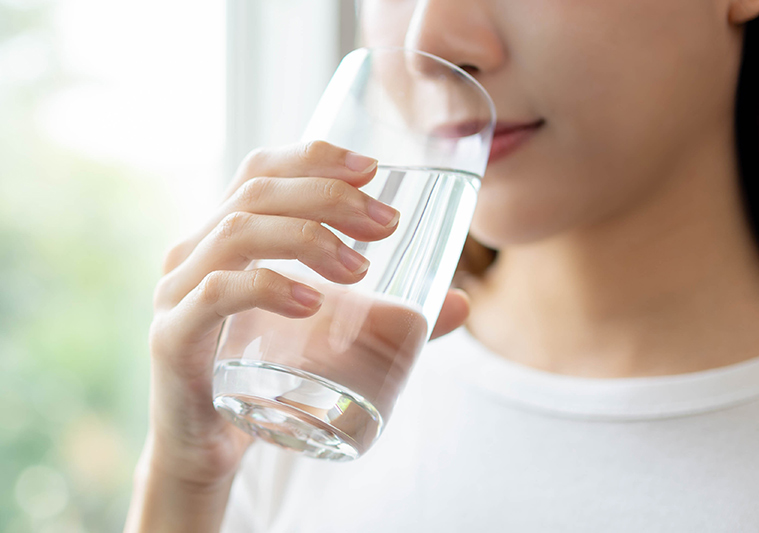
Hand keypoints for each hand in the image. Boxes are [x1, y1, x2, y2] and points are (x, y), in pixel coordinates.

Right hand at [145, 140, 468, 486]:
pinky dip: (267, 288)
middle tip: (387, 225)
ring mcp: (177, 292)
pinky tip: (310, 302)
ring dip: (307, 237)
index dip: (315, 157)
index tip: (373, 169)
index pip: (262, 170)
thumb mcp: (328, 335)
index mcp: (226, 236)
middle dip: (329, 197)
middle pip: (257, 193)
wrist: (207, 445)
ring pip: (238, 233)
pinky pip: (214, 296)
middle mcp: (195, 252)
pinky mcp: (172, 338)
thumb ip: (390, 318)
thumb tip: (463, 303)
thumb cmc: (266, 376)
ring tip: (360, 268)